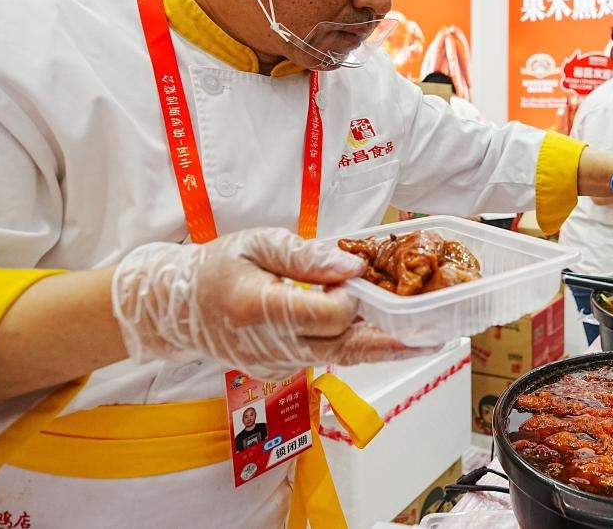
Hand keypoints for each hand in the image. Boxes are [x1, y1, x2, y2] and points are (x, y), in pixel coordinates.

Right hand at [112, 227, 434, 378]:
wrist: (175, 308)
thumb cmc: (215, 268)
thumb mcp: (256, 244)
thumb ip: (306, 256)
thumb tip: (352, 266)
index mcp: (261, 309)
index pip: (329, 315)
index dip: (354, 299)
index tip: (364, 280)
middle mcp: (271, 345)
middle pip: (346, 346)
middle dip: (392, 338)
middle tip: (437, 333)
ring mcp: (277, 363)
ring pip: (342, 356)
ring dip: (382, 347)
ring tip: (426, 338)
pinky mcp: (282, 368)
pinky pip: (327, 357)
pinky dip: (358, 346)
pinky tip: (386, 335)